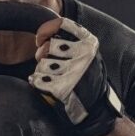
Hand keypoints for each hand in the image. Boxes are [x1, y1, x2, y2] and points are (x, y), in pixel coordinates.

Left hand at [30, 17, 121, 135]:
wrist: (96, 111)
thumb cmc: (88, 80)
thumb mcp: (88, 55)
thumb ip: (70, 42)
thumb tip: (43, 37)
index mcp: (90, 43)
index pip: (61, 24)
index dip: (45, 30)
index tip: (40, 39)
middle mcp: (83, 55)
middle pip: (48, 47)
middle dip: (42, 55)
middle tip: (48, 64)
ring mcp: (73, 72)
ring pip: (41, 64)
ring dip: (42, 71)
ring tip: (52, 78)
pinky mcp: (62, 88)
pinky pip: (38, 80)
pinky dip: (38, 83)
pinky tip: (46, 86)